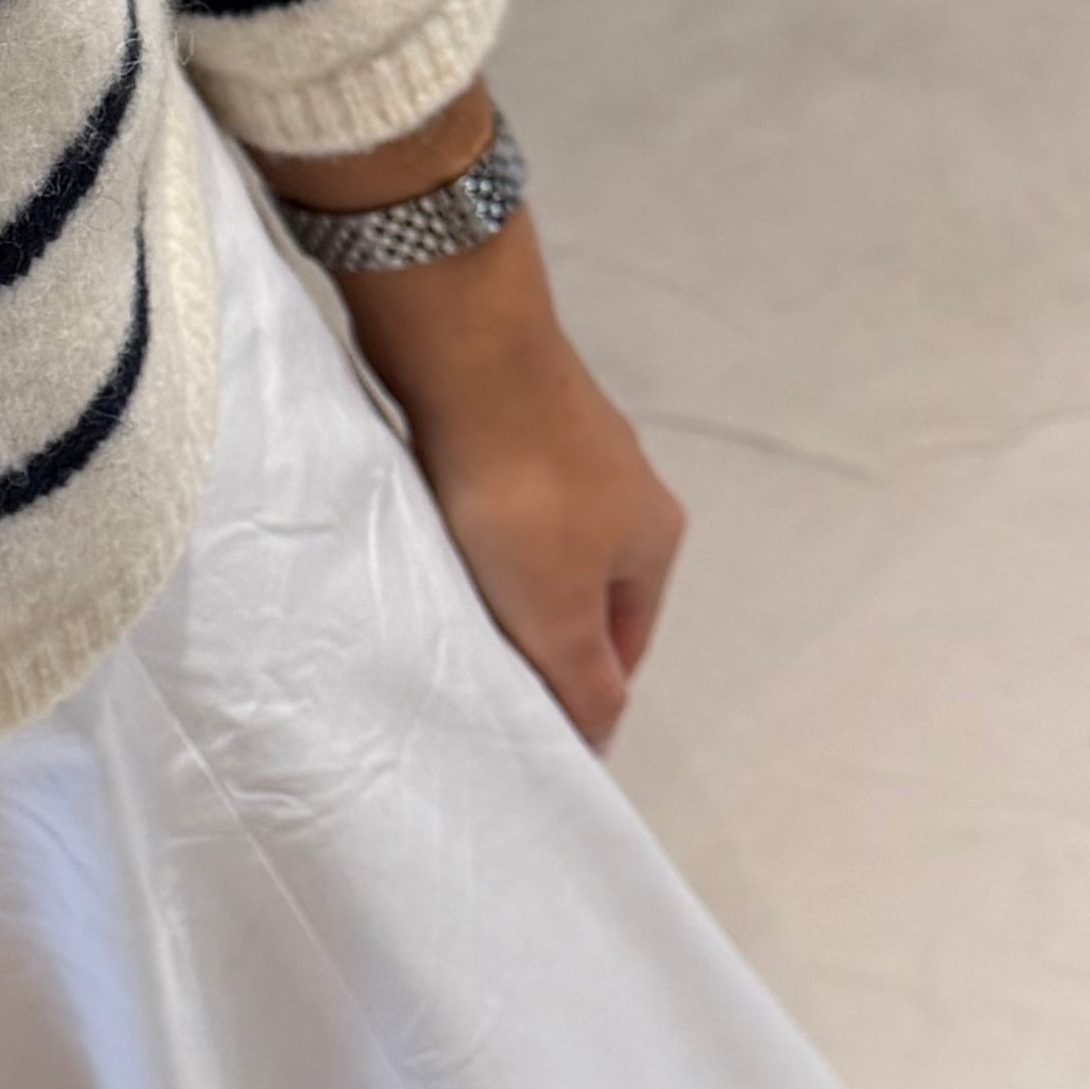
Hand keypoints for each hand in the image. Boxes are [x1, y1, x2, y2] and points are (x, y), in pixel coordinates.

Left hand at [249, 101, 685, 749]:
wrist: (467, 351)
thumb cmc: (522, 492)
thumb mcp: (558, 613)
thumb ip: (582, 682)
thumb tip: (599, 737)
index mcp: (656, 540)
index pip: (625, 647)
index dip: (581, 690)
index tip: (524, 720)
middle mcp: (625, 489)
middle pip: (581, 592)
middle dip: (536, 630)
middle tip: (476, 665)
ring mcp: (568, 445)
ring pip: (536, 542)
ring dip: (499, 576)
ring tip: (446, 601)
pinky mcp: (509, 416)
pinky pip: (497, 495)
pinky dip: (472, 524)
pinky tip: (433, 533)